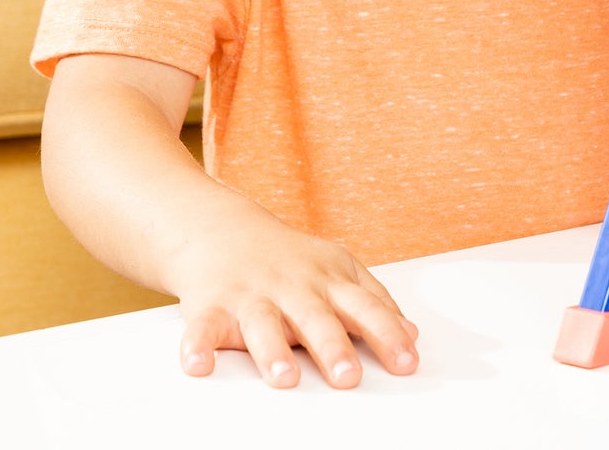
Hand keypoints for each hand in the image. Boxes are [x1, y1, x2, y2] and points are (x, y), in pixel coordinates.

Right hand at [172, 215, 418, 389]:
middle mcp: (293, 287)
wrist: (224, 230)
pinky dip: (197, 347)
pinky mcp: (211, 306)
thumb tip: (411, 335)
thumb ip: (373, 302)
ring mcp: (252, 295)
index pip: (365, 306)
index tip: (406, 362)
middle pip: (316, 317)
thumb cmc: (290, 261)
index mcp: (329, 280)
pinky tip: (198, 366)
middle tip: (349, 376)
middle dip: (333, 346)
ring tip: (285, 378)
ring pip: (263, 324)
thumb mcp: (338, 271)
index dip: (388, 333)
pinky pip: (203, 328)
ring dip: (273, 350)